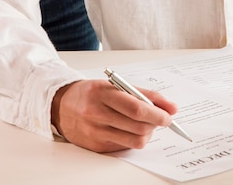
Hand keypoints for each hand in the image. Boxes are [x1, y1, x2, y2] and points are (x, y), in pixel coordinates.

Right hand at [51, 80, 177, 152]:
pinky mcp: (96, 147)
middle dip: (156, 123)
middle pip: (138, 126)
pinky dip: (133, 139)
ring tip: (146, 124)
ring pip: (135, 140)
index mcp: (103, 93)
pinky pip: (125, 147)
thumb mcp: (114, 85)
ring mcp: (96, 132)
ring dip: (147, 133)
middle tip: (161, 118)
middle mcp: (97, 114)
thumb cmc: (91, 93)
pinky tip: (130, 129)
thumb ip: (142, 94)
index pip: (136, 108)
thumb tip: (170, 107)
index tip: (169, 114)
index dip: (157, 113)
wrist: (62, 106)